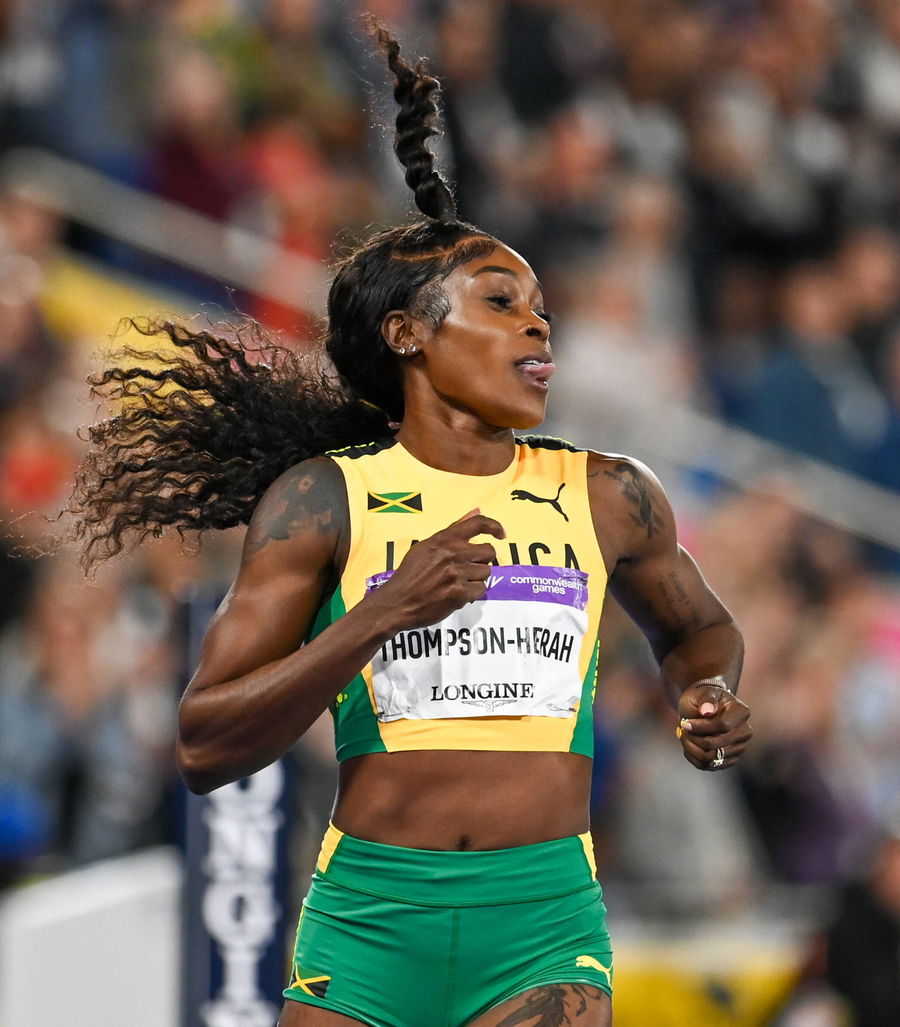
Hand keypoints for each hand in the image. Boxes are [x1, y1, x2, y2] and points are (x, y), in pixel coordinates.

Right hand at [368, 509, 504, 630]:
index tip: (501, 534)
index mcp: (444, 539)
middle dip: (482, 561)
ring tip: (457, 583)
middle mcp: (452, 553)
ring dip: (476, 579)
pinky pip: (480, 590)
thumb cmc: (410, 574)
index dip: (495, 526)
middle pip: (489, 552)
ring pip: (486, 572)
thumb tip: (477, 510)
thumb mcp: (426, 546)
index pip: (478, 524)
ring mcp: (456, 573)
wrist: (397, 602)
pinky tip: (456, 594)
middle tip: (468, 569)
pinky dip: (472, 594)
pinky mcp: (459, 593)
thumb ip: (453, 530)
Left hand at [676, 681, 751, 770]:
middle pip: (716, 744)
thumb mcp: (703, 693)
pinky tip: (689, 744)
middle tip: (682, 728)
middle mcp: (745, 732)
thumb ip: (706, 700)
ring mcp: (739, 748)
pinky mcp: (730, 760)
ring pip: (711, 758)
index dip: (701, 727)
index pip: (723, 725)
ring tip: (684, 735)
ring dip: (692, 748)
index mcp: (741, 712)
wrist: (704, 709)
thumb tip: (707, 710)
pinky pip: (708, 766)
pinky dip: (694, 756)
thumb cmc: (703, 698)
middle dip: (694, 738)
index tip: (685, 723)